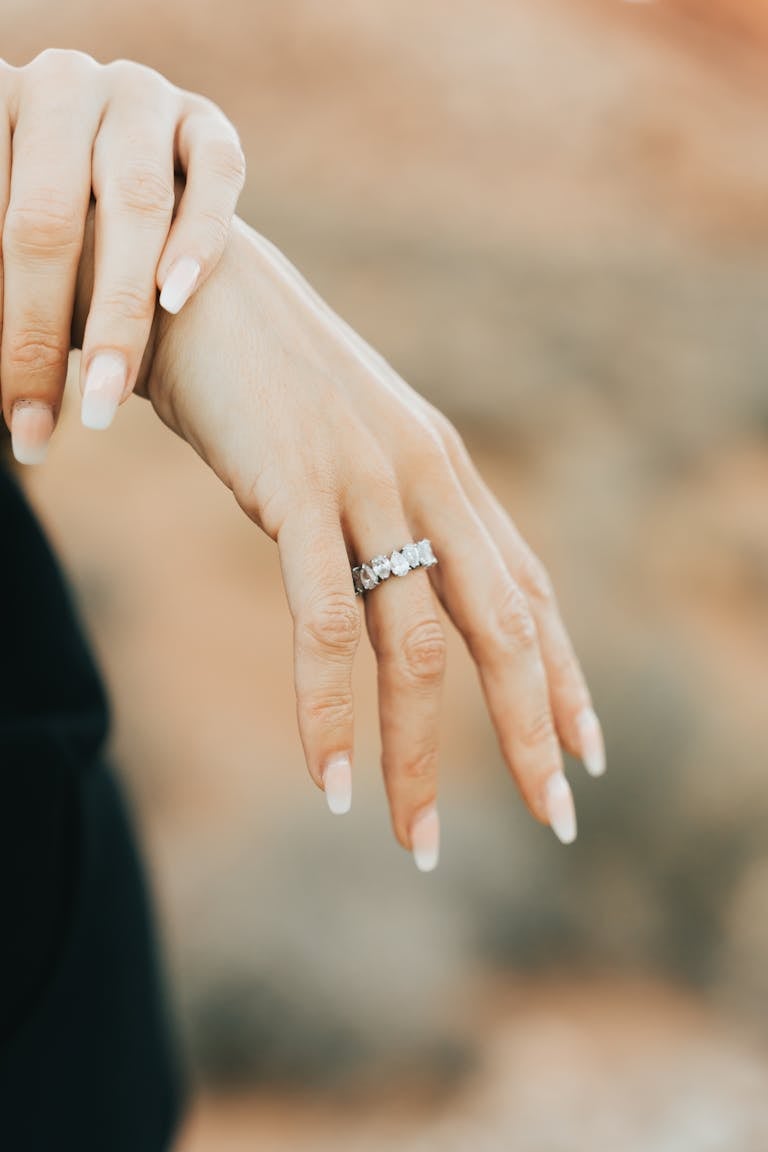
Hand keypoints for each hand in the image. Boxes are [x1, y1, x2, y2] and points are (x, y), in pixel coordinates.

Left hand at [0, 50, 244, 462]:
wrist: (142, 232)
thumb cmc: (57, 269)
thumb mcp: (13, 268)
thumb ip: (4, 285)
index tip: (1, 402)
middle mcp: (61, 85)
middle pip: (46, 219)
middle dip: (38, 335)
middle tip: (32, 424)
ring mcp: (141, 95)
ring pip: (134, 204)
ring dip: (120, 315)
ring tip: (104, 402)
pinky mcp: (209, 125)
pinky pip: (215, 177)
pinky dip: (198, 240)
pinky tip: (175, 301)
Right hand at [77, 217, 605, 869]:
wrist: (194, 285)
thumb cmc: (266, 380)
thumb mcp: (349, 451)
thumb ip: (386, 512)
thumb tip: (399, 581)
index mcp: (446, 474)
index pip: (527, 591)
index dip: (564, 676)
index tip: (586, 751)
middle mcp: (427, 479)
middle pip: (502, 627)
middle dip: (533, 731)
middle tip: (557, 820)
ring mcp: (367, 482)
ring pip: (416, 643)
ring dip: (420, 754)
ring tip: (419, 842)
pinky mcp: (298, 487)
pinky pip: (322, 621)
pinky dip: (328, 711)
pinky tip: (332, 780)